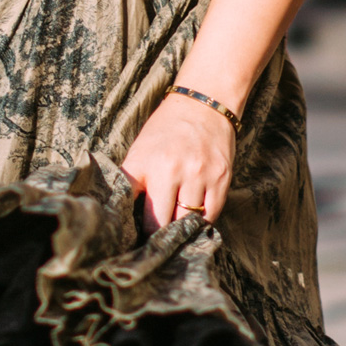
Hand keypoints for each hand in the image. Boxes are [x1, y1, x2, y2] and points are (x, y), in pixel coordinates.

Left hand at [120, 91, 233, 232]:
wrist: (203, 104)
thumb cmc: (165, 130)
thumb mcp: (139, 151)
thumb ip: (131, 181)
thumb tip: (123, 216)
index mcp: (147, 164)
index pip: (138, 211)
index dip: (136, 230)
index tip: (135, 239)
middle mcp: (173, 170)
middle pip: (162, 223)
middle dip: (157, 234)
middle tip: (154, 240)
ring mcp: (200, 175)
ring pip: (188, 222)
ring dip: (181, 229)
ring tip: (174, 230)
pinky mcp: (222, 178)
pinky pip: (212, 214)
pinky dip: (202, 221)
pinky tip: (194, 219)